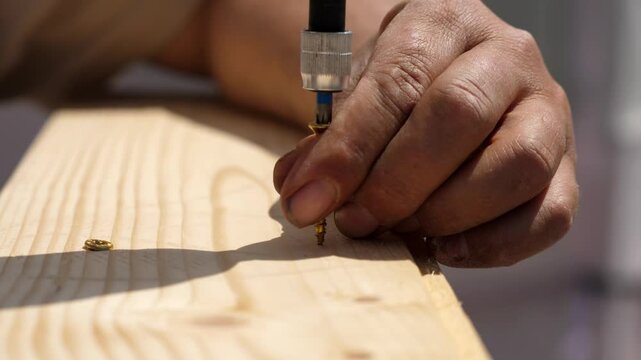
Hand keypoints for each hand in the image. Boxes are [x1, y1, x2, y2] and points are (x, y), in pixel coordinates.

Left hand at [274, 0, 578, 267]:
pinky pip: (550, 215)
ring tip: (401, 229)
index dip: (350, 148)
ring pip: (517, 166)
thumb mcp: (357, 94)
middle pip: (460, 116)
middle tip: (355, 219)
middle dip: (397, 182)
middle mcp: (509, 57)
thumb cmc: (400, 90)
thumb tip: (303, 196)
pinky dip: (492, 245)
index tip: (308, 200)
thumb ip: (329, 141)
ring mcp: (549, 112)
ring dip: (446, 213)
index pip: (400, 82)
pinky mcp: (568, 168)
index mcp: (446, 22)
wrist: (453, 82)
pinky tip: (444, 249)